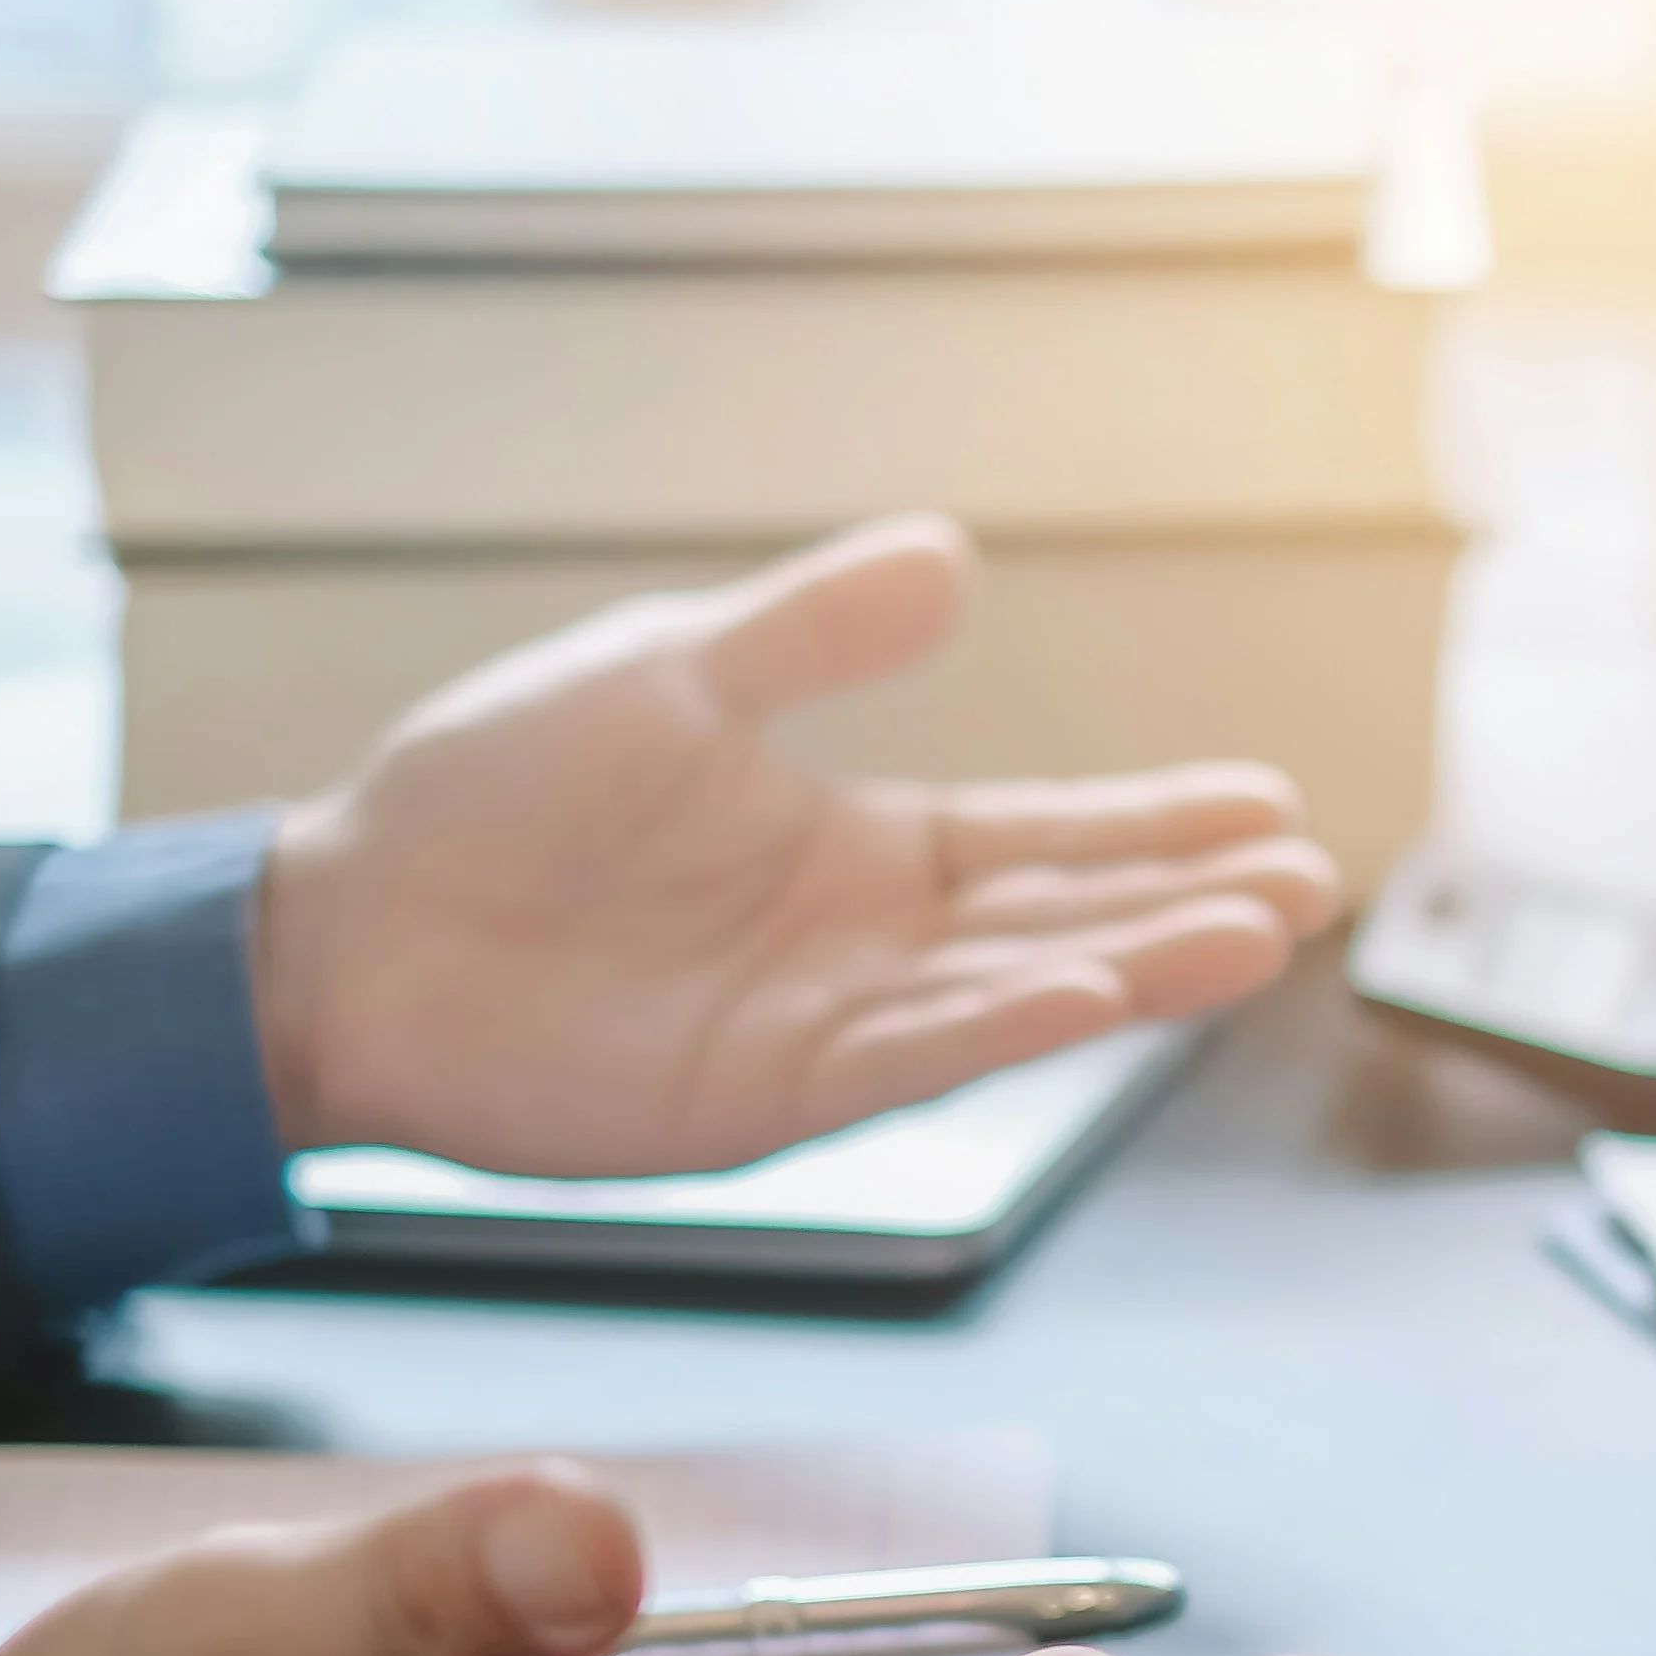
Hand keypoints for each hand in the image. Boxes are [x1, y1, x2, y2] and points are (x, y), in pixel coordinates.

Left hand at [250, 513, 1343, 1178]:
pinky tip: (1086, 990)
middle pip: (1062, 916)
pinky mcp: (765, 1099)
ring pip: (1015, 993)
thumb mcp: (666, 672)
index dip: (1155, 821)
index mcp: (852, 845)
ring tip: (1257, 935)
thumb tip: (950, 556)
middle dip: (1188, 899)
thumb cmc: (483, 797)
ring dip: (1136, 967)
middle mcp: (863, 944)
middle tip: (1311, 880)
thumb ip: (812, 632)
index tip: (1269, 801)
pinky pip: (908, 1057)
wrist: (345, 929)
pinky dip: (1002, 1026)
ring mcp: (824, 1028)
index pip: (1041, 834)